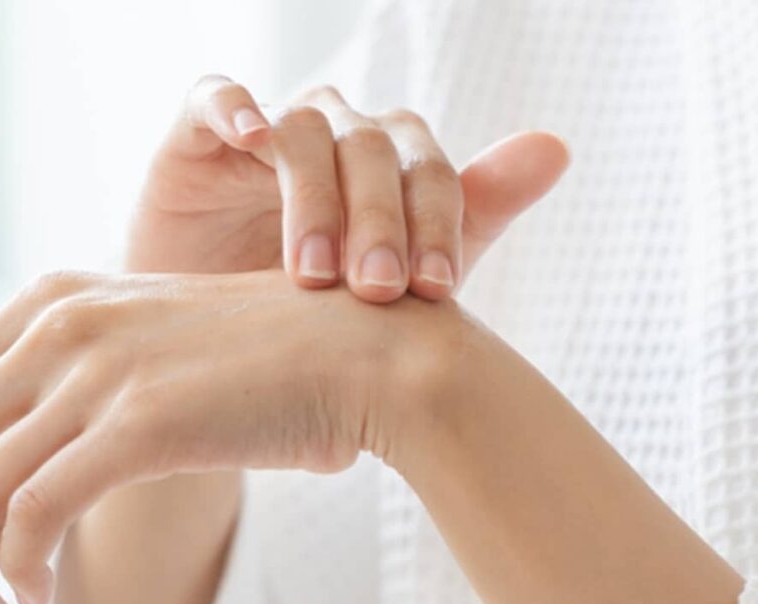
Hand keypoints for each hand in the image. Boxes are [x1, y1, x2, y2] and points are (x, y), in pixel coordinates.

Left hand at [0, 123, 568, 603]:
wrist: (371, 355)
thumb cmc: (274, 366)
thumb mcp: (156, 353)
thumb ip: (86, 385)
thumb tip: (26, 463)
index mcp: (56, 302)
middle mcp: (61, 323)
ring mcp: (98, 368)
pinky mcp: (141, 420)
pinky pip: (30, 511)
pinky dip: (13, 568)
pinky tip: (30, 595)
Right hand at [129, 74, 568, 300]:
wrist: (208, 353)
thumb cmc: (308, 320)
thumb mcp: (397, 287)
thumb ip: (475, 215)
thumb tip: (558, 146)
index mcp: (390, 172)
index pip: (429, 174)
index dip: (437, 224)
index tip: (433, 292)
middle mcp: (336, 142)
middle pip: (373, 150)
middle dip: (380, 220)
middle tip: (375, 290)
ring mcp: (270, 134)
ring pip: (306, 131)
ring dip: (316, 196)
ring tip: (314, 273)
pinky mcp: (200, 134)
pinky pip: (217, 96)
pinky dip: (236, 107)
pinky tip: (252, 139)